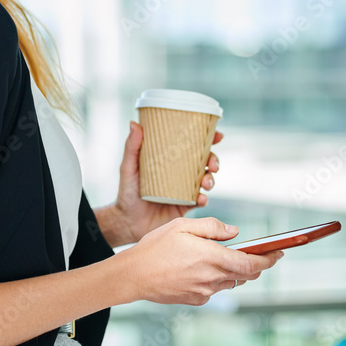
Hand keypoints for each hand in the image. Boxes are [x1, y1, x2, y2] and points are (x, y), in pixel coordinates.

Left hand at [108, 121, 222, 245]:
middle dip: (213, 160)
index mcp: (169, 159)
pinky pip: (199, 200)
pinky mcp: (185, 206)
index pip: (191, 144)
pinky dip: (203, 198)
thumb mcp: (128, 168)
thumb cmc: (127, 192)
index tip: (218, 135)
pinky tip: (200, 198)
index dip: (207, 138)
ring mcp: (184, 189)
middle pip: (204, 161)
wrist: (129, 222)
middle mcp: (180, 172)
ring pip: (206, 180)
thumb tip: (134, 123)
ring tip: (206, 183)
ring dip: (210, 179)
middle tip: (212, 164)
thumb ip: (132, 147)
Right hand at [116, 216, 283, 305]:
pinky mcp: (196, 300)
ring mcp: (204, 292)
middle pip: (246, 275)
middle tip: (262, 255)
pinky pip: (215, 289)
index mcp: (211, 257)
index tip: (279, 253)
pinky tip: (204, 268)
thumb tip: (234, 232)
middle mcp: (211, 278)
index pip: (251, 264)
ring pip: (231, 282)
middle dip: (257, 266)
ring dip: (235, 271)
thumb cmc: (155, 247)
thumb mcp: (182, 225)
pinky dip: (217, 279)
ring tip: (228, 258)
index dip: (269, 260)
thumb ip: (212, 227)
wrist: (134, 275)